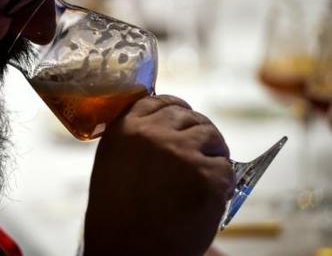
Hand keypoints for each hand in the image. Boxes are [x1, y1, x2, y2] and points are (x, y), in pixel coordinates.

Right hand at [84, 95, 234, 255]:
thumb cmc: (118, 214)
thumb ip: (137, 138)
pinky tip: (205, 197)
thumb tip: (168, 124)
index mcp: (126, 128)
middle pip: (191, 117)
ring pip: (212, 137)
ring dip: (213, 153)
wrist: (127, 251)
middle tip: (201, 153)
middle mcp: (153, 134)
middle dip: (199, 132)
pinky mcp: (208, 176)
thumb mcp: (115, 162)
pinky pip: (226, 167)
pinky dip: (221, 182)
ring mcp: (182, 153)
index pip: (162, 100)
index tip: (185, 118)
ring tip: (203, 176)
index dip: (178, 109)